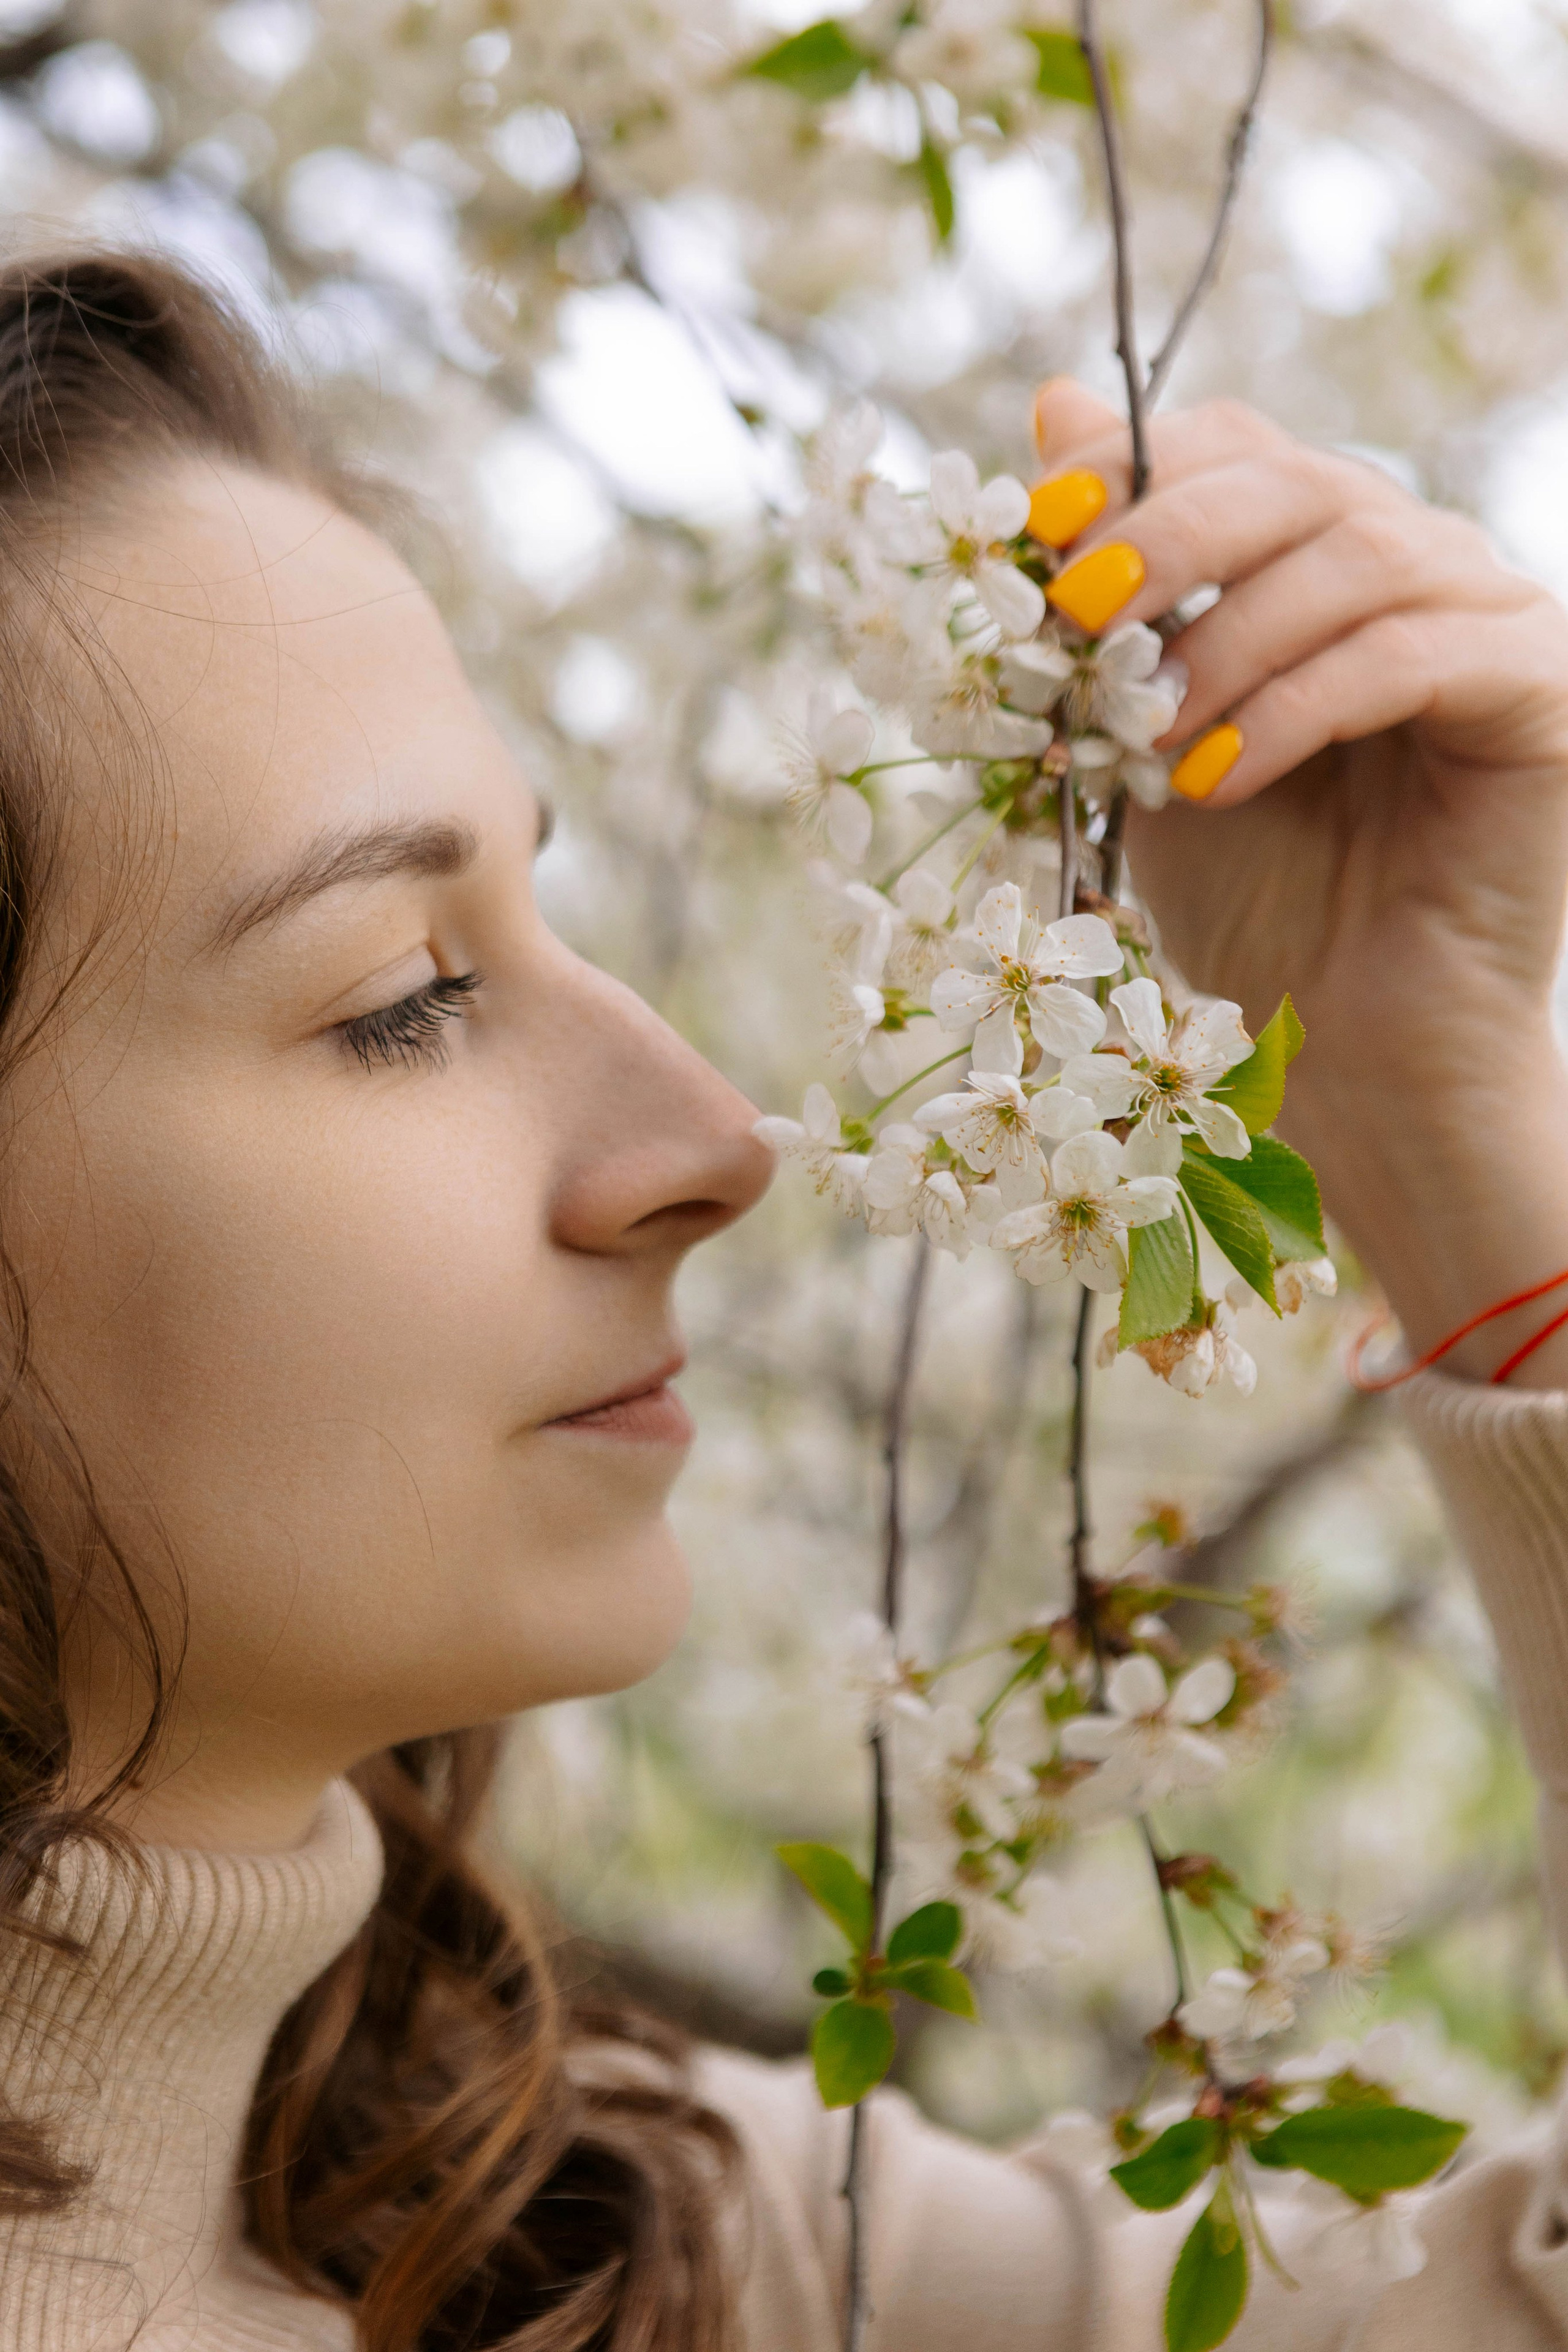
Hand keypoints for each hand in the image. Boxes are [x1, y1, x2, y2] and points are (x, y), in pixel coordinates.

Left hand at [1033, 378, 1567, 1378]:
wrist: (1344, 1039)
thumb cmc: (1247, 895)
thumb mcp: (1145, 732)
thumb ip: (1112, 589)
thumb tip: (1051, 407)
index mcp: (1318, 560)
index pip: (1237, 449)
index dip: (1134, 468)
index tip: (1038, 529)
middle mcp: (1414, 566)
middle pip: (1297, 480)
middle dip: (1170, 536)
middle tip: (1083, 615)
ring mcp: (1488, 620)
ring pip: (1357, 557)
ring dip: (1228, 642)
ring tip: (1153, 741)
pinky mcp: (1536, 692)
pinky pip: (1411, 655)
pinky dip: (1298, 709)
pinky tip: (1219, 781)